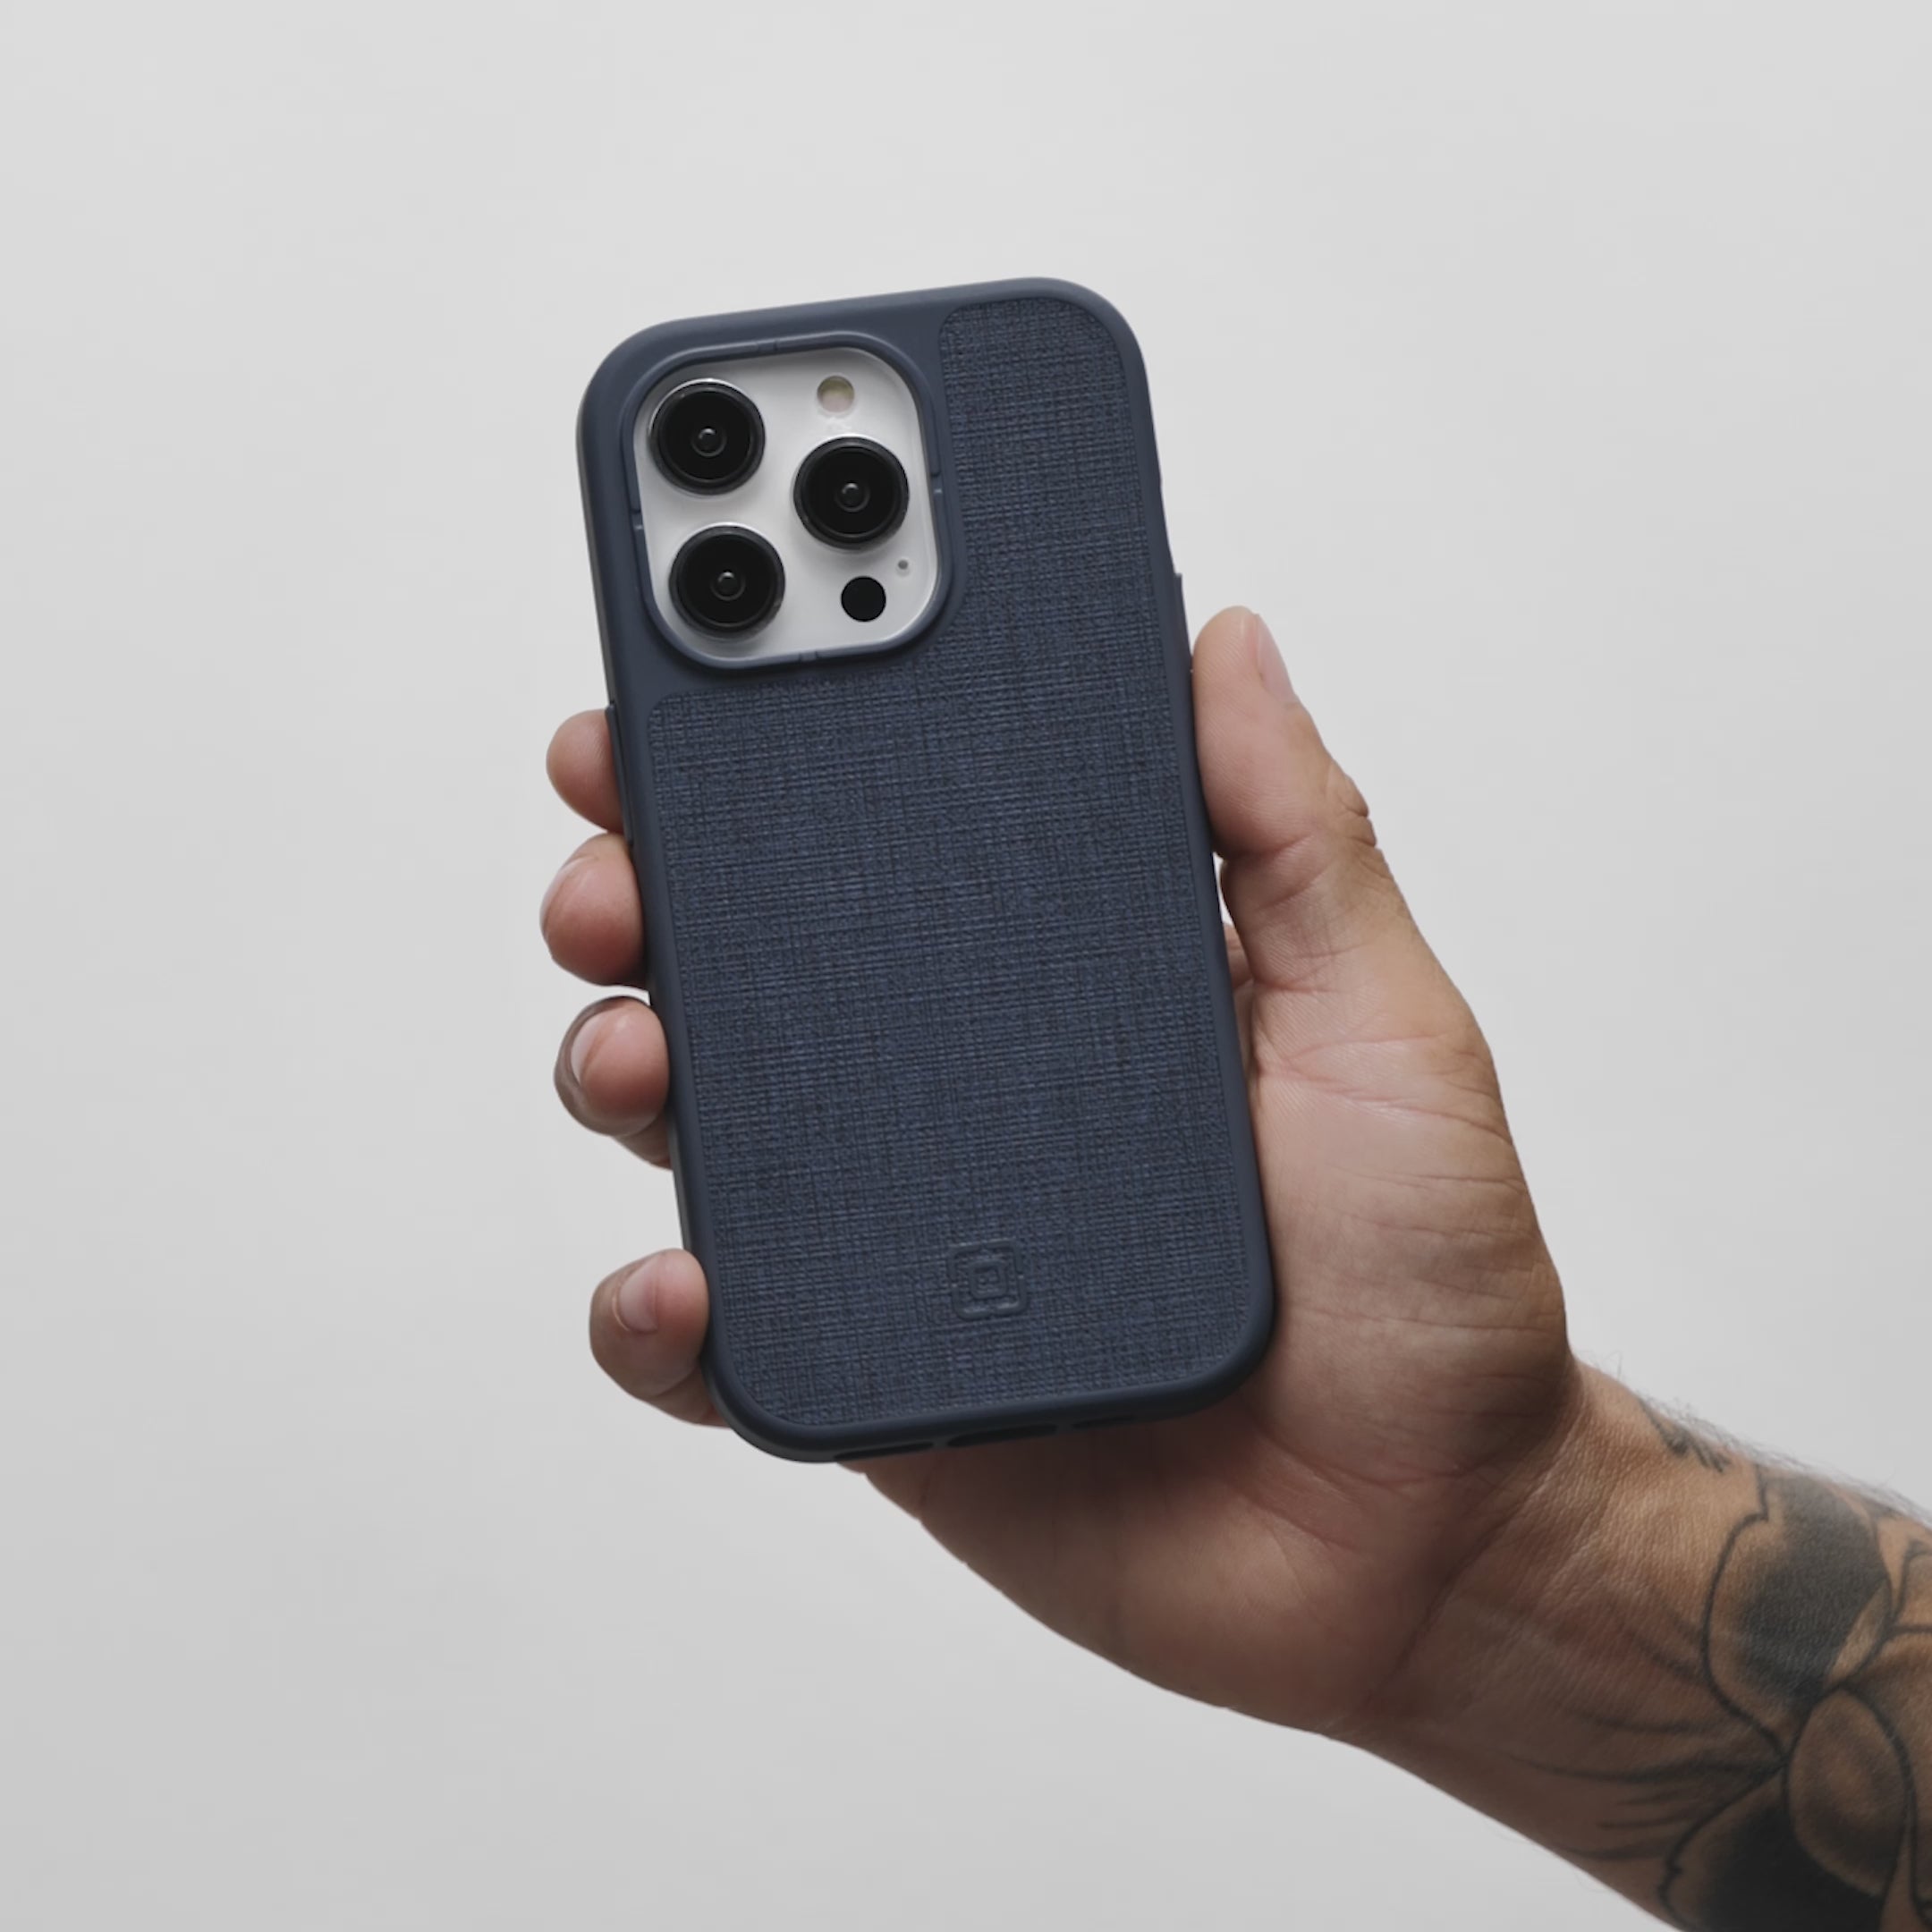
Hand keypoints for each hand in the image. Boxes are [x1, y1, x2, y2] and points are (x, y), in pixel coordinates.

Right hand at [541, 606, 1582, 1734]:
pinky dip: (654, 1312)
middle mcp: (957, 1092)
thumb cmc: (1424, 1279)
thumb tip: (1219, 638)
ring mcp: (902, 1235)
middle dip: (652, 876)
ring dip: (624, 1058)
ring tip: (638, 1044)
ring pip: (703, 1124)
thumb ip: (1297, 835)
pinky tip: (678, 1280)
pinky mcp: (871, 1375)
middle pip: (754, 960)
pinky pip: (714, 1341)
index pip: (891, 835)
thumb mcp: (1383, 1023)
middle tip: (619, 835)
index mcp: (1064, 985)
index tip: (709, 638)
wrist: (1424, 1543)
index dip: (783, 736)